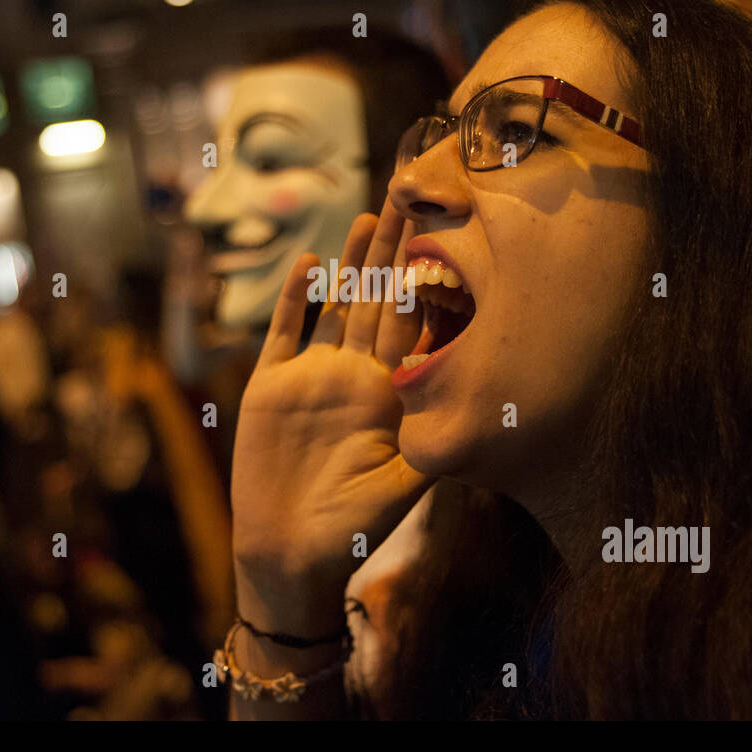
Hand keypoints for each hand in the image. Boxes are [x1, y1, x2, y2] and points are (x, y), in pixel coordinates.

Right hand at [230, 201, 431, 628]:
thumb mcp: (407, 484)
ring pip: (336, 305)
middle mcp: (355, 375)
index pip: (414, 323)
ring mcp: (312, 376)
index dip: (428, 279)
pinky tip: (308, 263)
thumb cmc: (351, 528)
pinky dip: (295, 300)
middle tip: (414, 195)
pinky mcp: (271, 385)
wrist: (289, 555)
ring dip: (352, 263)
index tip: (451, 233)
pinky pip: (284, 333)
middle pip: (378, 300)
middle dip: (396, 250)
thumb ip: (435, 440)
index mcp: (392, 392)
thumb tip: (480, 402)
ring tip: (371, 217)